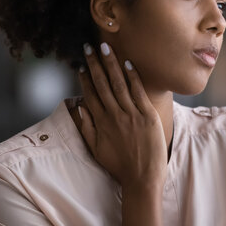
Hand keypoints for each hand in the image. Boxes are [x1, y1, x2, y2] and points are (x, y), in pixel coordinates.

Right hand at [78, 42, 167, 188]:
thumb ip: (87, 127)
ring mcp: (131, 114)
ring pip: (118, 83)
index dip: (85, 78)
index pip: (90, 94)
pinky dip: (132, 77)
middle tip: (89, 46)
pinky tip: (127, 63)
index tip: (81, 65)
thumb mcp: (96, 149)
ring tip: (105, 48)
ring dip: (111, 64)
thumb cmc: (120, 166)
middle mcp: (114, 115)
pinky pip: (138, 92)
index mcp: (101, 123)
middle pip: (102, 84)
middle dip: (95, 64)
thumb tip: (79, 107)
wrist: (142, 179)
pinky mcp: (147, 115)